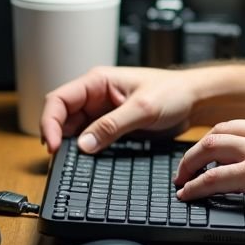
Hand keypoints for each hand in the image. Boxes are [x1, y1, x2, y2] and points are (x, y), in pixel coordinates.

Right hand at [40, 66, 193, 153]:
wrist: (195, 100)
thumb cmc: (173, 92)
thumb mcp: (142, 109)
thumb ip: (112, 126)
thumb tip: (83, 145)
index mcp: (97, 81)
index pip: (59, 99)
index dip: (50, 122)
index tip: (53, 145)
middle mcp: (96, 96)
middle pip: (62, 116)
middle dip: (57, 136)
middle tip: (59, 159)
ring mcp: (102, 112)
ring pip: (74, 130)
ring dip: (70, 145)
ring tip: (70, 162)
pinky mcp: (111, 126)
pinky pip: (90, 138)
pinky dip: (85, 149)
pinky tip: (86, 161)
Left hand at [174, 116, 244, 223]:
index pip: (243, 127)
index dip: (225, 139)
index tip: (216, 151)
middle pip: (220, 131)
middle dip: (200, 147)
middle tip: (190, 163)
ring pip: (208, 147)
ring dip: (189, 163)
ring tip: (181, 177)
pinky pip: (212, 178)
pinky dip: (195, 185)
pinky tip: (187, 194)